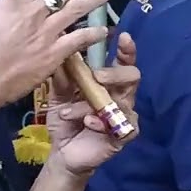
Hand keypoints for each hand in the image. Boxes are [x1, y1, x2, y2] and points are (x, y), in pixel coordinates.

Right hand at [0, 0, 110, 112]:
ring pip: (74, 10)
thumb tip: (20, 8)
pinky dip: (93, 33)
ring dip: (92, 0)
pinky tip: (103, 30)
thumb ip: (5, 12)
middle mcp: (31, 14)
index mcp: (10, 4)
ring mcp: (45, 33)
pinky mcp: (54, 53)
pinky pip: (79, 39)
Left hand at [46, 32, 140, 174]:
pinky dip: (100, 123)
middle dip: (116, 73)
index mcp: (108, 82)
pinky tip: (87, 123)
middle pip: (132, 76)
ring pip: (121, 101)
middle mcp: (120, 95)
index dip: (126, 50)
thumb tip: (61, 52)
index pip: (122, 62)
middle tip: (97, 76)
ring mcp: (123, 115)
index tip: (123, 37)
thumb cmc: (65, 120)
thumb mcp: (58, 96)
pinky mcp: (123, 135)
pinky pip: (120, 125)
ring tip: (69, 112)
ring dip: (92, 104)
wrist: (62, 153)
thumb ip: (62, 78)